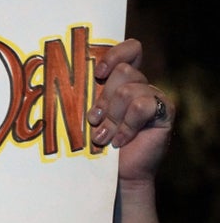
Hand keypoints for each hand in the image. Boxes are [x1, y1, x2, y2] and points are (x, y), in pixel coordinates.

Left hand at [87, 39, 173, 184]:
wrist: (115, 174)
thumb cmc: (96, 144)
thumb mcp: (87, 115)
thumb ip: (84, 95)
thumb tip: (59, 77)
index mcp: (122, 80)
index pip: (130, 48)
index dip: (115, 55)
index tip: (99, 74)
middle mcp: (140, 85)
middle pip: (123, 72)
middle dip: (104, 100)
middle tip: (96, 122)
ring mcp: (154, 97)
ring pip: (129, 90)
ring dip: (112, 117)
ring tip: (104, 137)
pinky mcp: (164, 112)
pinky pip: (142, 106)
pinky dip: (127, 125)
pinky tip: (120, 140)